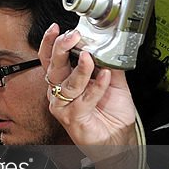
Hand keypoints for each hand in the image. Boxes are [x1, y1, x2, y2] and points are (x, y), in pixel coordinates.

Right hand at [38, 24, 137, 149]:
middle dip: (61, 49)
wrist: (118, 139)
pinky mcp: (72, 118)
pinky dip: (95, 87)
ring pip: (67, 84)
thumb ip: (109, 64)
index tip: (57, 29)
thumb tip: (108, 45)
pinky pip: (83, 100)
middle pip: (53, 67)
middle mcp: (60, 92)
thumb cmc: (112, 114)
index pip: (50, 59)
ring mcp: (64, 106)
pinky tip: (105, 76)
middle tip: (72, 37)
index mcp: (64, 80)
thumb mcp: (113, 82)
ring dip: (81, 69)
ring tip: (91, 58)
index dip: (50, 43)